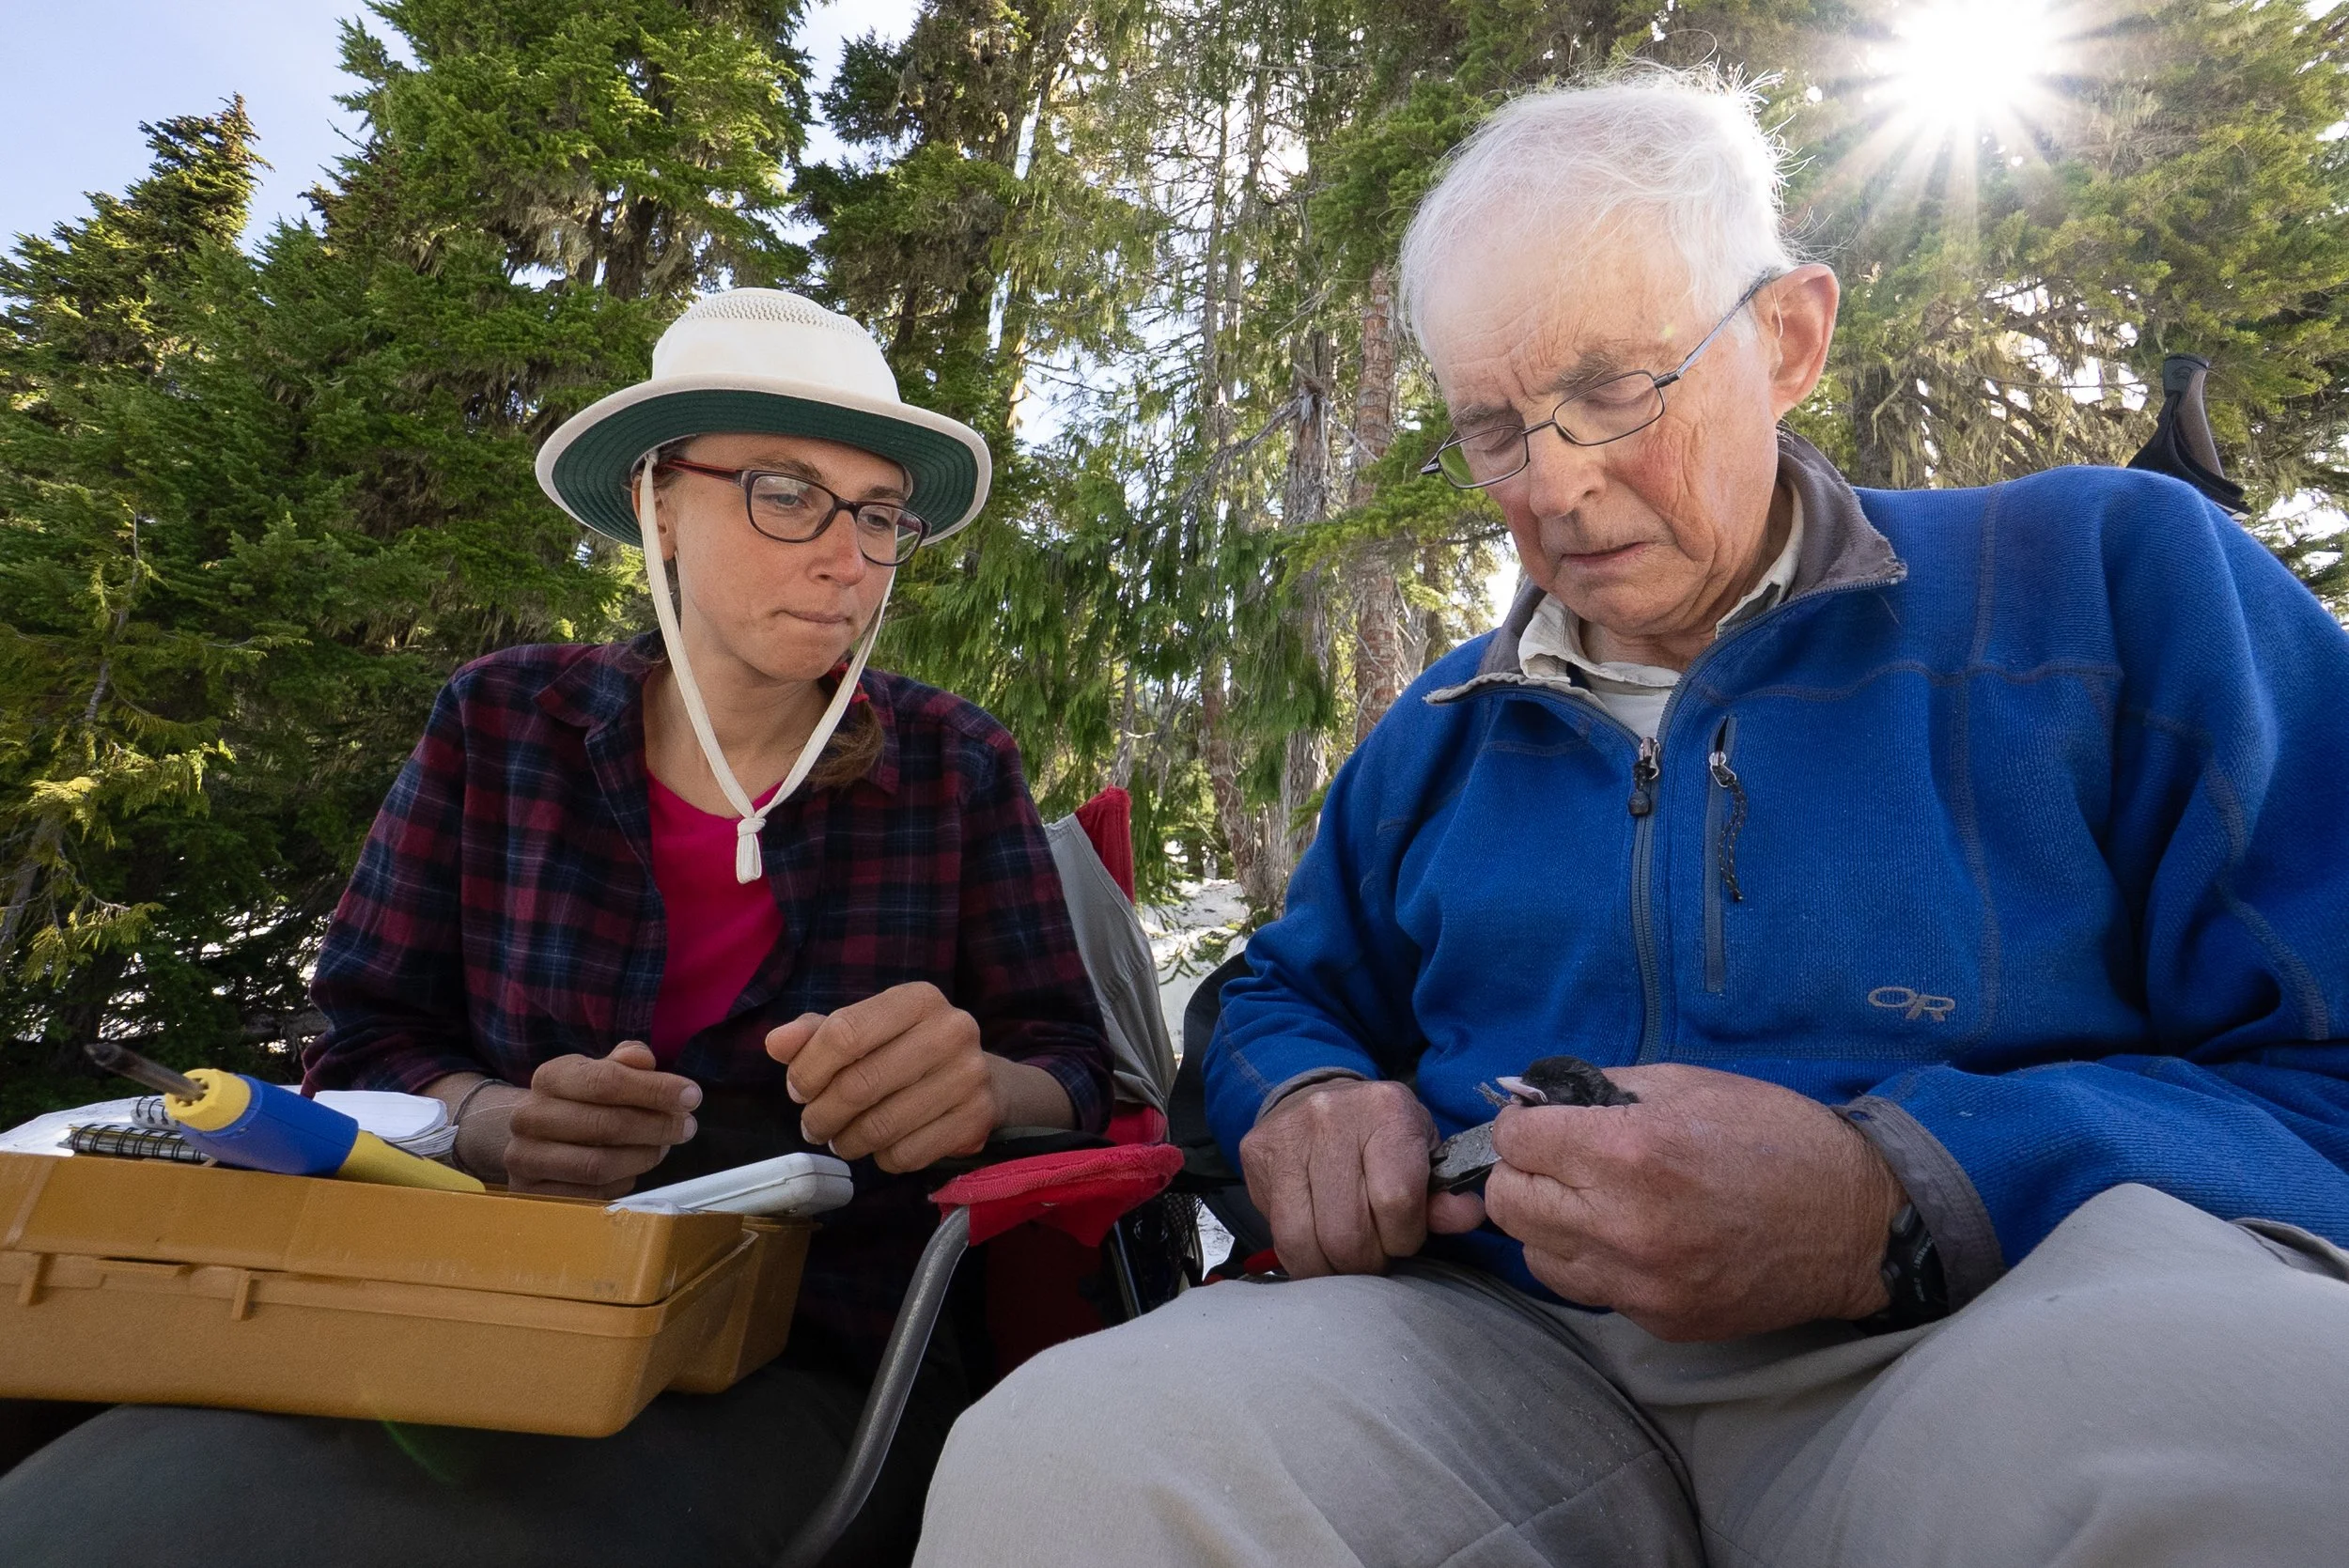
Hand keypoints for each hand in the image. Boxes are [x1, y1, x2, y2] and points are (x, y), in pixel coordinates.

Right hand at [502, 1041, 702, 1198]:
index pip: (605, 1081)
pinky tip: (635, 1168)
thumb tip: (643, 1060)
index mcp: (549, 1078)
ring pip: (598, 1165)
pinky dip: (622, 1182)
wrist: (528, 1138)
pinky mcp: (532, 1195)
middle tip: (686, 1127)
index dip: (654, 1089)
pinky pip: (591, 1194)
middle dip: (656, 1126)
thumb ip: (624, 1062)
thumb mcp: (597, 1072)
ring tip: (664, 1147)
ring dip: (643, 1157)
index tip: (691, 1096)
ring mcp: (525, 1159)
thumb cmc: (576, 1102)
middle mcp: (529, 1117)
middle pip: (605, 1125)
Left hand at [765, 981, 1066, 1172]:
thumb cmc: (908, 1051)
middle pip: (858, 1084)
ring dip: (847, 1142)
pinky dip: (882, 1158)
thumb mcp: (866, 1030)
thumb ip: (816, 1034)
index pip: (844, 1033)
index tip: (799, 1089)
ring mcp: (970, 1076)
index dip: (808, 1069)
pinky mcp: (977, 1120)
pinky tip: (881, 1147)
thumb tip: (776, 1043)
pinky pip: (907, 1154)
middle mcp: (952, 1030)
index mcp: (918, 999)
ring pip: (880, 1126)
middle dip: (821, 1114)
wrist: (983, 1079)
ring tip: (841, 1139)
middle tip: (813, 1125)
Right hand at [1238, 1078, 1485, 1277]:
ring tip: (1346, 1259)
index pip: (1396, 1201)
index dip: (1404, 1237)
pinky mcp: (1256, 1155)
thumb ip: (1444, 1192)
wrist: (1316, 1095)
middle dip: (1368, 1260)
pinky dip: (1302, 1258)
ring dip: (1331, 1268)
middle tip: (1375, 1254)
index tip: (1404, 1238)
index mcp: (1387, 1111)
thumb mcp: (1422, 1152)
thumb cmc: (1379, 1134)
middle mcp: (1332, 1117)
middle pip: (1348, 1231)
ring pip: (1305, 1241)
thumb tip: (1467, 1215)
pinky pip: (1278, 1236)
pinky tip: (1318, 1249)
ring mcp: (1288, 1135)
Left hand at [1472, 1063, 1903, 1340]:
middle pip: (1510, 1202)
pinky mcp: (1657, 1320)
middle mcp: (1622, 1224)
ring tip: (1590, 1200)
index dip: (1525, 1124)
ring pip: (1534, 1253)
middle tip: (1559, 1160)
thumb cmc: (1776, 1137)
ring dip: (1548, 1220)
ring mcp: (1639, 1283)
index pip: (1516, 1141)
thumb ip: (1602, 1090)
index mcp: (1629, 1153)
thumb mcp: (1688, 1083)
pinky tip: (1623, 1237)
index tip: (1545, 1122)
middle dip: (1525, 1171)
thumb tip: (1537, 1099)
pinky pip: (1584, 1287)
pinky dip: (1588, 1260)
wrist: (1856, 1223)